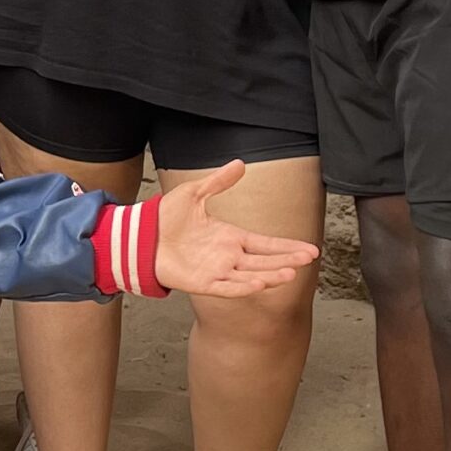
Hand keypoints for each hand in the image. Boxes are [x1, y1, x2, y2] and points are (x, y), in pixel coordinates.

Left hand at [149, 161, 321, 298]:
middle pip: (264, 261)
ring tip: (291, 273)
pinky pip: (227, 287)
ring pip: (251, 275)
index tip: (310, 250)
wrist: (140, 235)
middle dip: (287, 260)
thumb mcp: (194, 193)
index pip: (266, 243)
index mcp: (230, 237)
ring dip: (270, 275)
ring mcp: (217, 271)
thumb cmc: (165, 217)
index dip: (287, 246)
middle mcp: (228, 256)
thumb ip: (218, 182)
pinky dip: (243, 287)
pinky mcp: (203, 283)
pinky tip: (259, 283)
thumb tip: (241, 163)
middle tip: (309, 259)